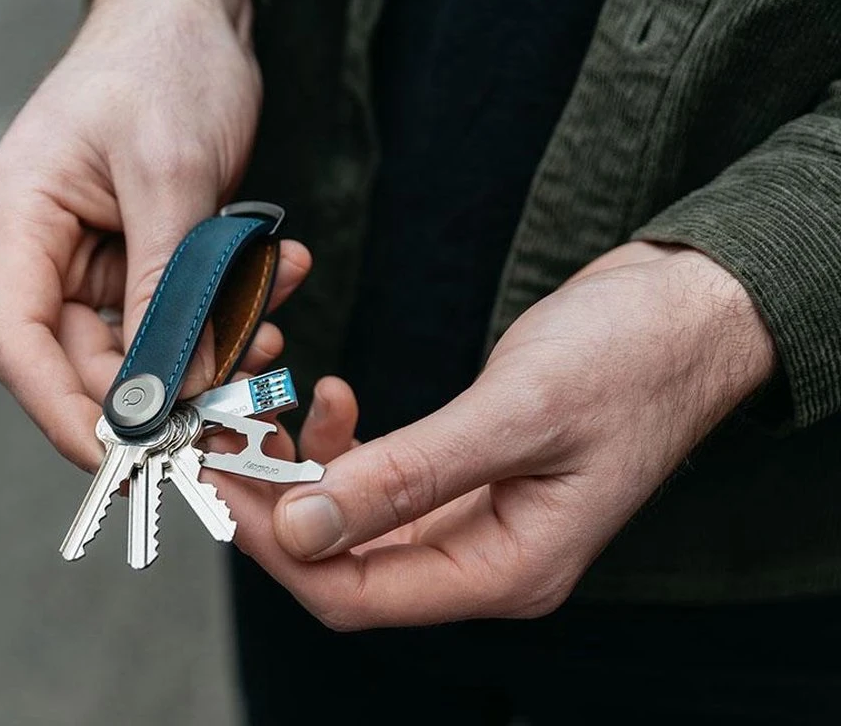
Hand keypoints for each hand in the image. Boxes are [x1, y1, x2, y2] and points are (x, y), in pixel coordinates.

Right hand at [0, 0, 308, 469]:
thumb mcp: (170, 174)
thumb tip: (162, 392)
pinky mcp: (145, 251)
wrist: (196, 7)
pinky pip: (185, 306)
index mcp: (21, 221)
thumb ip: (165, 287)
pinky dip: (232, 306)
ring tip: (275, 316)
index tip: (124, 462)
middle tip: (241, 396)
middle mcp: (48, 247)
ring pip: (147, 342)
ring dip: (214, 344)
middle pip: (89, 358)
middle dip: (166, 386)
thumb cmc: (165, 63)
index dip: (63, 415)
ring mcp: (97, 252)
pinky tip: (279, 275)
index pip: (19, 345)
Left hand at [217, 243, 775, 629]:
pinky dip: (342, 446)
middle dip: (274, 505)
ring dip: (300, 470)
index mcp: (508, 571)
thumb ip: (407, 478)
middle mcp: (485, 559)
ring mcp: (475, 520)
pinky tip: (334, 397)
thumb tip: (302, 530)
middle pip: (345, 564)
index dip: (278, 549)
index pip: (357, 595)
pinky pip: (380, 481)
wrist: (686, 311)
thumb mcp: (515, 416)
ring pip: (353, 521)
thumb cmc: (630, 361)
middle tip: (221, 440)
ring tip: (266, 408)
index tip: (221, 484)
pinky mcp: (465, 477)